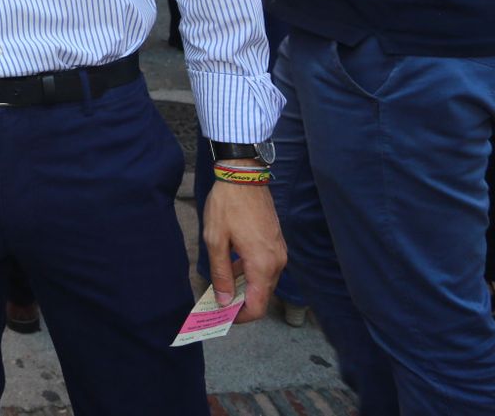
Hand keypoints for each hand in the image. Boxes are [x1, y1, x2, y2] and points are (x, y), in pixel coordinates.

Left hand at [200, 175, 285, 322]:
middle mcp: (277, 262)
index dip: (240, 317)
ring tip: (222, 287)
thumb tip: (224, 301)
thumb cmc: (227, 206)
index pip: (258, 306)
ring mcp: (279, 252)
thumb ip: (221, 274)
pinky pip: (266, 268)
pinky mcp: (277, 243)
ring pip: (264, 283)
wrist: (244, 176)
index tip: (223, 317)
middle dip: (241, 305)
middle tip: (218, 304)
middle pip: (262, 297)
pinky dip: (251, 275)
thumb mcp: (216, 241)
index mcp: (262, 265)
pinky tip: (233, 268)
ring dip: (246, 289)